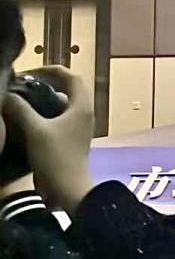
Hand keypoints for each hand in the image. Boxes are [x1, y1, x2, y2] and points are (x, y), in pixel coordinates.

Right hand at [1, 66, 94, 213]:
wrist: (68, 188)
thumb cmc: (56, 157)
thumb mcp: (35, 130)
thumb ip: (20, 109)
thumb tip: (8, 95)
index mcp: (81, 106)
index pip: (71, 77)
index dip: (51, 70)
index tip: (30, 73)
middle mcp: (83, 113)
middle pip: (66, 89)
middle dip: (45, 84)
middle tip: (22, 86)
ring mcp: (78, 126)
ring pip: (61, 104)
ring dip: (42, 100)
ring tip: (20, 101)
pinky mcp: (70, 137)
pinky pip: (58, 118)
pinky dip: (43, 114)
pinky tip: (25, 120)